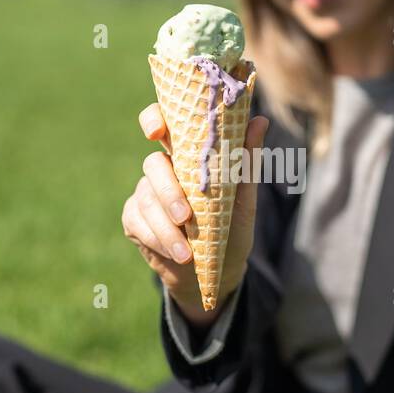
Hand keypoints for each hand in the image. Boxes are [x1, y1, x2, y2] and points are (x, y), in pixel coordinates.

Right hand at [122, 102, 268, 329]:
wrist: (218, 272)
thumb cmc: (231, 229)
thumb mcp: (244, 199)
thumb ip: (247, 161)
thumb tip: (260, 120)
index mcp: (186, 155)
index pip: (162, 124)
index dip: (153, 120)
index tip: (155, 133)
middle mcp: (163, 170)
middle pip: (152, 164)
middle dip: (168, 192)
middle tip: (186, 217)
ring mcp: (145, 193)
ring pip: (147, 199)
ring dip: (166, 228)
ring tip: (186, 252)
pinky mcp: (134, 219)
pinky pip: (138, 223)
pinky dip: (158, 240)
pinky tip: (177, 254)